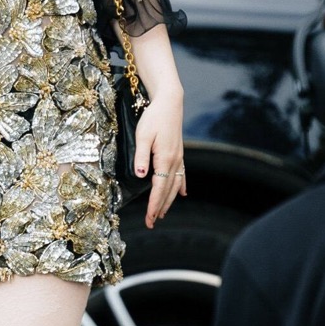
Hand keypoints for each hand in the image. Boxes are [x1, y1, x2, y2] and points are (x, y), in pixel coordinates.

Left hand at [132, 92, 186, 228]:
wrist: (169, 103)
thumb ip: (141, 156)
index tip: (149, 218)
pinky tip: (182, 194)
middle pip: (167, 190)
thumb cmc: (154, 118)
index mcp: (165, 159)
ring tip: (162, 213)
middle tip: (152, 222)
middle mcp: (174, 161)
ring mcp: (179, 157)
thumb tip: (141, 175)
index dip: (154, 204)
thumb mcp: (142, 135)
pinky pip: (182, 174)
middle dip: (160, 208)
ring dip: (169, 200)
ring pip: (175, 185)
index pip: (159, 188)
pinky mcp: (179, 153)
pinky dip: (181, 186)